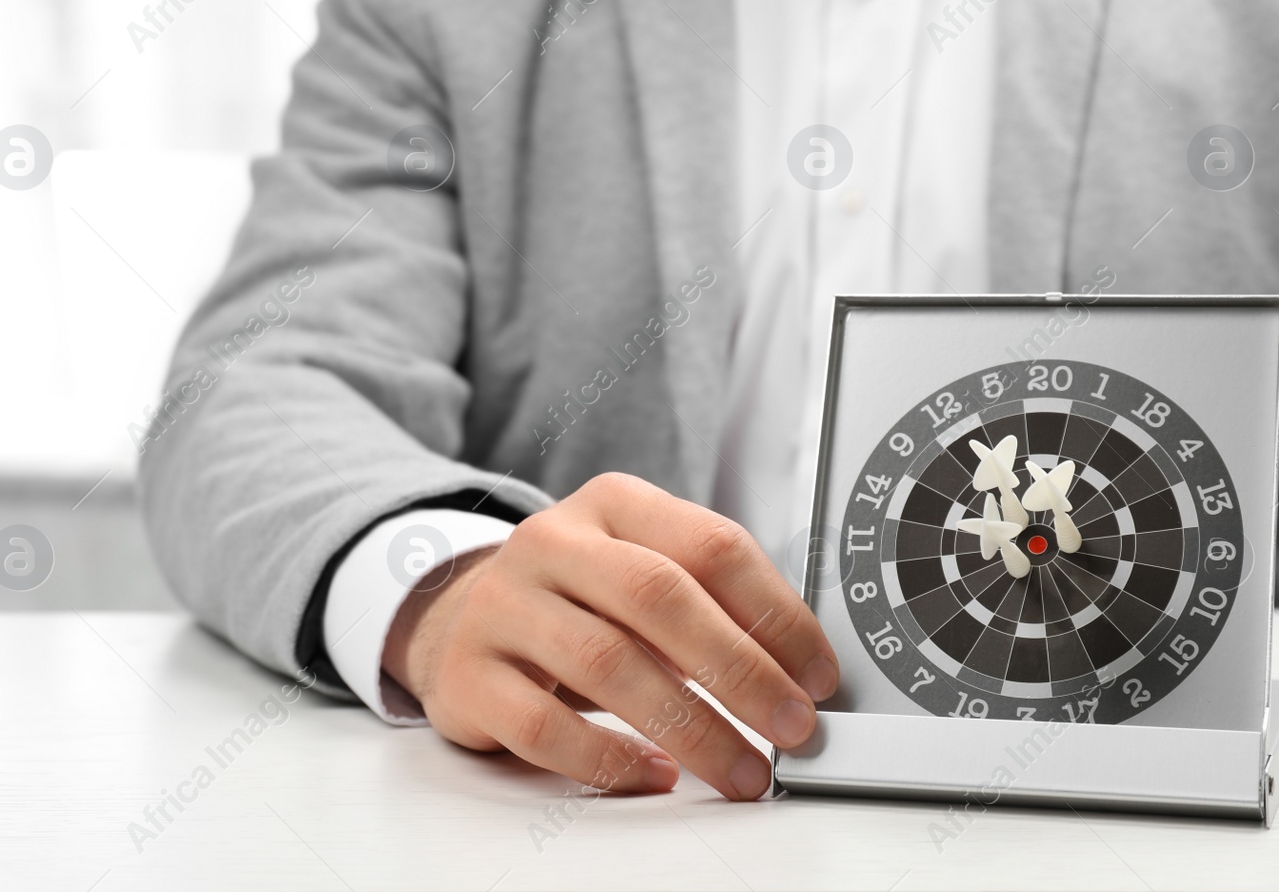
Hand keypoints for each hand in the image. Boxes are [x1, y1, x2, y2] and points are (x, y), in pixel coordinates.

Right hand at [382, 473, 838, 799]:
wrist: (461, 619)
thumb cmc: (578, 600)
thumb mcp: (638, 567)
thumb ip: (709, 599)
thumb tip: (799, 669)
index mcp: (612, 504)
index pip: (710, 545)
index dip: (776, 613)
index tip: (817, 673)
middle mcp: (553, 543)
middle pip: (660, 597)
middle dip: (741, 670)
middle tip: (792, 726)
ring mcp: (503, 606)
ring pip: (607, 663)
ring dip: (692, 726)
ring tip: (742, 767)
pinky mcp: (469, 676)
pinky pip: (544, 726)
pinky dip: (610, 759)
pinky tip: (657, 774)